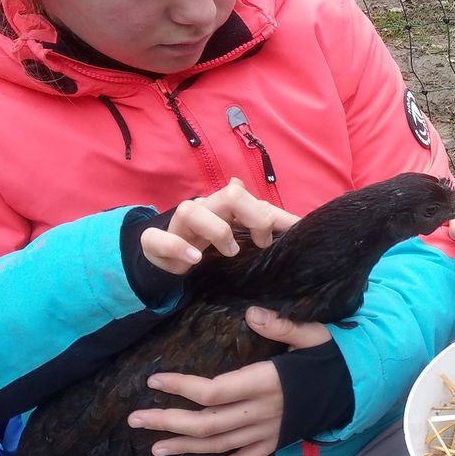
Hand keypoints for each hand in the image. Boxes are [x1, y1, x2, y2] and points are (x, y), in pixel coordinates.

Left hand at [128, 308, 331, 455]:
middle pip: (206, 423)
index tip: (154, 382)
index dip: (180, 388)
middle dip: (168, 422)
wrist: (357, 390)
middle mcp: (262, 412)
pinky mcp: (276, 443)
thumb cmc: (332, 359)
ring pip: (219, 445)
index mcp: (266, 383)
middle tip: (135, 420)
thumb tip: (252, 314)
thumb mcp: (313, 336)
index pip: (213, 390)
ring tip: (156, 447)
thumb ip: (281, 326)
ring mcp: (268, 432)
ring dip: (185, 447)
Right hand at [141, 178, 297, 275]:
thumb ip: (268, 225)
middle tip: (261, 243)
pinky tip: (195, 259)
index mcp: (224, 206)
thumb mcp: (241, 236)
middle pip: (228, 195)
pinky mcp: (155, 243)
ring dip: (217, 230)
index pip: (254, 200)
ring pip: (191, 210)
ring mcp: (178, 225)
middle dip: (252, 216)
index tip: (289, 235)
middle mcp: (204, 209)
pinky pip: (157, 238)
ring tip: (231, 251)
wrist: (166, 260)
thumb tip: (298, 220)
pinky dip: (177, 247)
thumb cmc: (209, 244)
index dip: (272, 215)